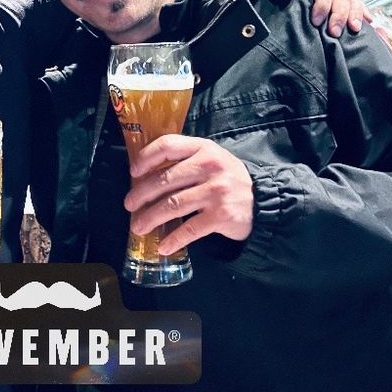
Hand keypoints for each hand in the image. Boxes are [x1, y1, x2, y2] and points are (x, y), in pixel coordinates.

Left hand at [125, 135, 252, 254]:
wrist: (262, 199)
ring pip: (173, 205)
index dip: (146, 157)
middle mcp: (210, 166)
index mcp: (203, 148)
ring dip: (151, 217)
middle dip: (141, 194)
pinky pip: (190, 229)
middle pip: (165, 179)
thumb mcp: (209, 158)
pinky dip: (173, 239)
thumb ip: (183, 160)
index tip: (133, 172)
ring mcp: (216, 191)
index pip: (168, 145)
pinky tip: (163, 245)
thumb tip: (143, 175)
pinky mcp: (222, 216)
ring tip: (138, 226)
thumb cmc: (225, 178)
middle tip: (129, 204)